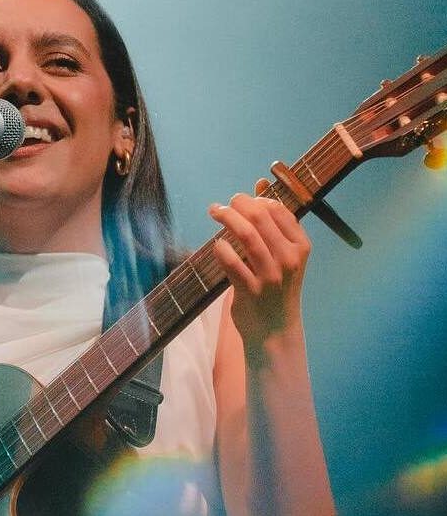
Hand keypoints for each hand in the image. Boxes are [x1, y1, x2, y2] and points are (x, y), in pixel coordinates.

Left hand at [208, 180, 310, 353]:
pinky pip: (232, 262)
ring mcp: (270, 276)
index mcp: (300, 247)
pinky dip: (221, 248)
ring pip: (246, 236)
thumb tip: (260, 184)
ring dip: (226, 219)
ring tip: (215, 212)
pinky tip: (216, 245)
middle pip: (260, 218)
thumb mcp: (283, 255)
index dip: (258, 199)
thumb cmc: (277, 287)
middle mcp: (289, 259)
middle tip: (223, 205)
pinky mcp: (250, 291)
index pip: (280, 211)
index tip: (243, 200)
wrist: (275, 331)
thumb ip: (272, 221)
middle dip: (238, 204)